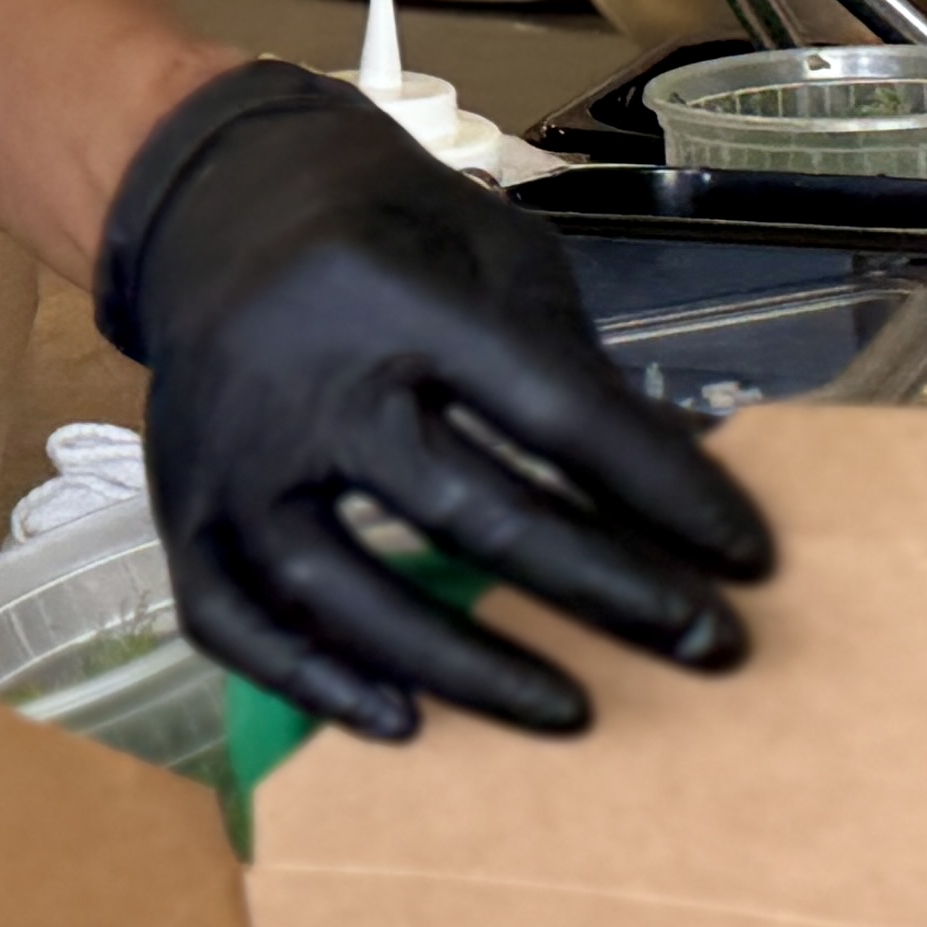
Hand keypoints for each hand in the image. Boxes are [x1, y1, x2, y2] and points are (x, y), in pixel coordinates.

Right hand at [94, 66, 771, 738]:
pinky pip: (229, 620)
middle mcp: (303, 380)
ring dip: (465, 665)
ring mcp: (228, 454)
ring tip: (572, 714)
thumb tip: (684, 486)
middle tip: (709, 648)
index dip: (659, 488)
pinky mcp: (177, 506)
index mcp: (398, 296)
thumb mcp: (494, 256)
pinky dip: (310, 681)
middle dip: (604, 588)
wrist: (215, 203)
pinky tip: (401, 723)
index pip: (551, 410)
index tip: (749, 558)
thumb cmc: (385, 232)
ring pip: (340, 588)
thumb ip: (573, 366)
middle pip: (464, 509)